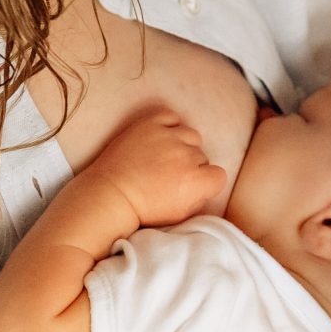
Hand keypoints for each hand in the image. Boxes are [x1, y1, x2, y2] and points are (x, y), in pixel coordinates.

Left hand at [88, 108, 226, 229]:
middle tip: (171, 175)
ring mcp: (168, 137)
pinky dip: (170, 125)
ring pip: (191, 135)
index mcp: (196, 182)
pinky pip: (172, 116)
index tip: (190, 187)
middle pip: (203, 156)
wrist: (111, 195)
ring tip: (165, 156)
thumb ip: (200, 198)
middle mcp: (186, 156)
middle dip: (191, 165)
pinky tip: (162, 137)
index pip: (219, 175)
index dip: (206, 182)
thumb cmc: (143, 209)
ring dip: (183, 145)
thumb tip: (207, 183)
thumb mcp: (180, 215)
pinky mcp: (150, 124)